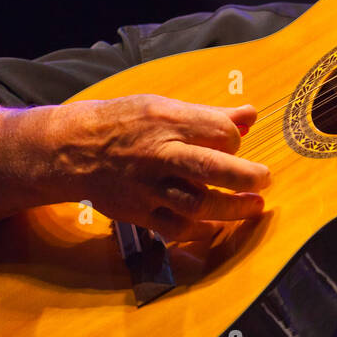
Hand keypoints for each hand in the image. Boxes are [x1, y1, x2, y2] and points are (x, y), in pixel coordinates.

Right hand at [44, 95, 269, 242]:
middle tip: (265, 179)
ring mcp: (147, 187)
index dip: (234, 138)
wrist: (71, 149)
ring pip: (197, 203)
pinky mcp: (138, 212)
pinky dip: (201, 229)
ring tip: (254, 205)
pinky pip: (175, 228)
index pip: (218, 131)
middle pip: (210, 167)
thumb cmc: (124, 122)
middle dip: (245, 176)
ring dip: (232, 208)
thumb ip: (210, 114)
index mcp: (167, 121)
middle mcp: (158, 154)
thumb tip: (250, 115)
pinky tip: (217, 225)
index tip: (233, 143)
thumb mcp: (164, 106)